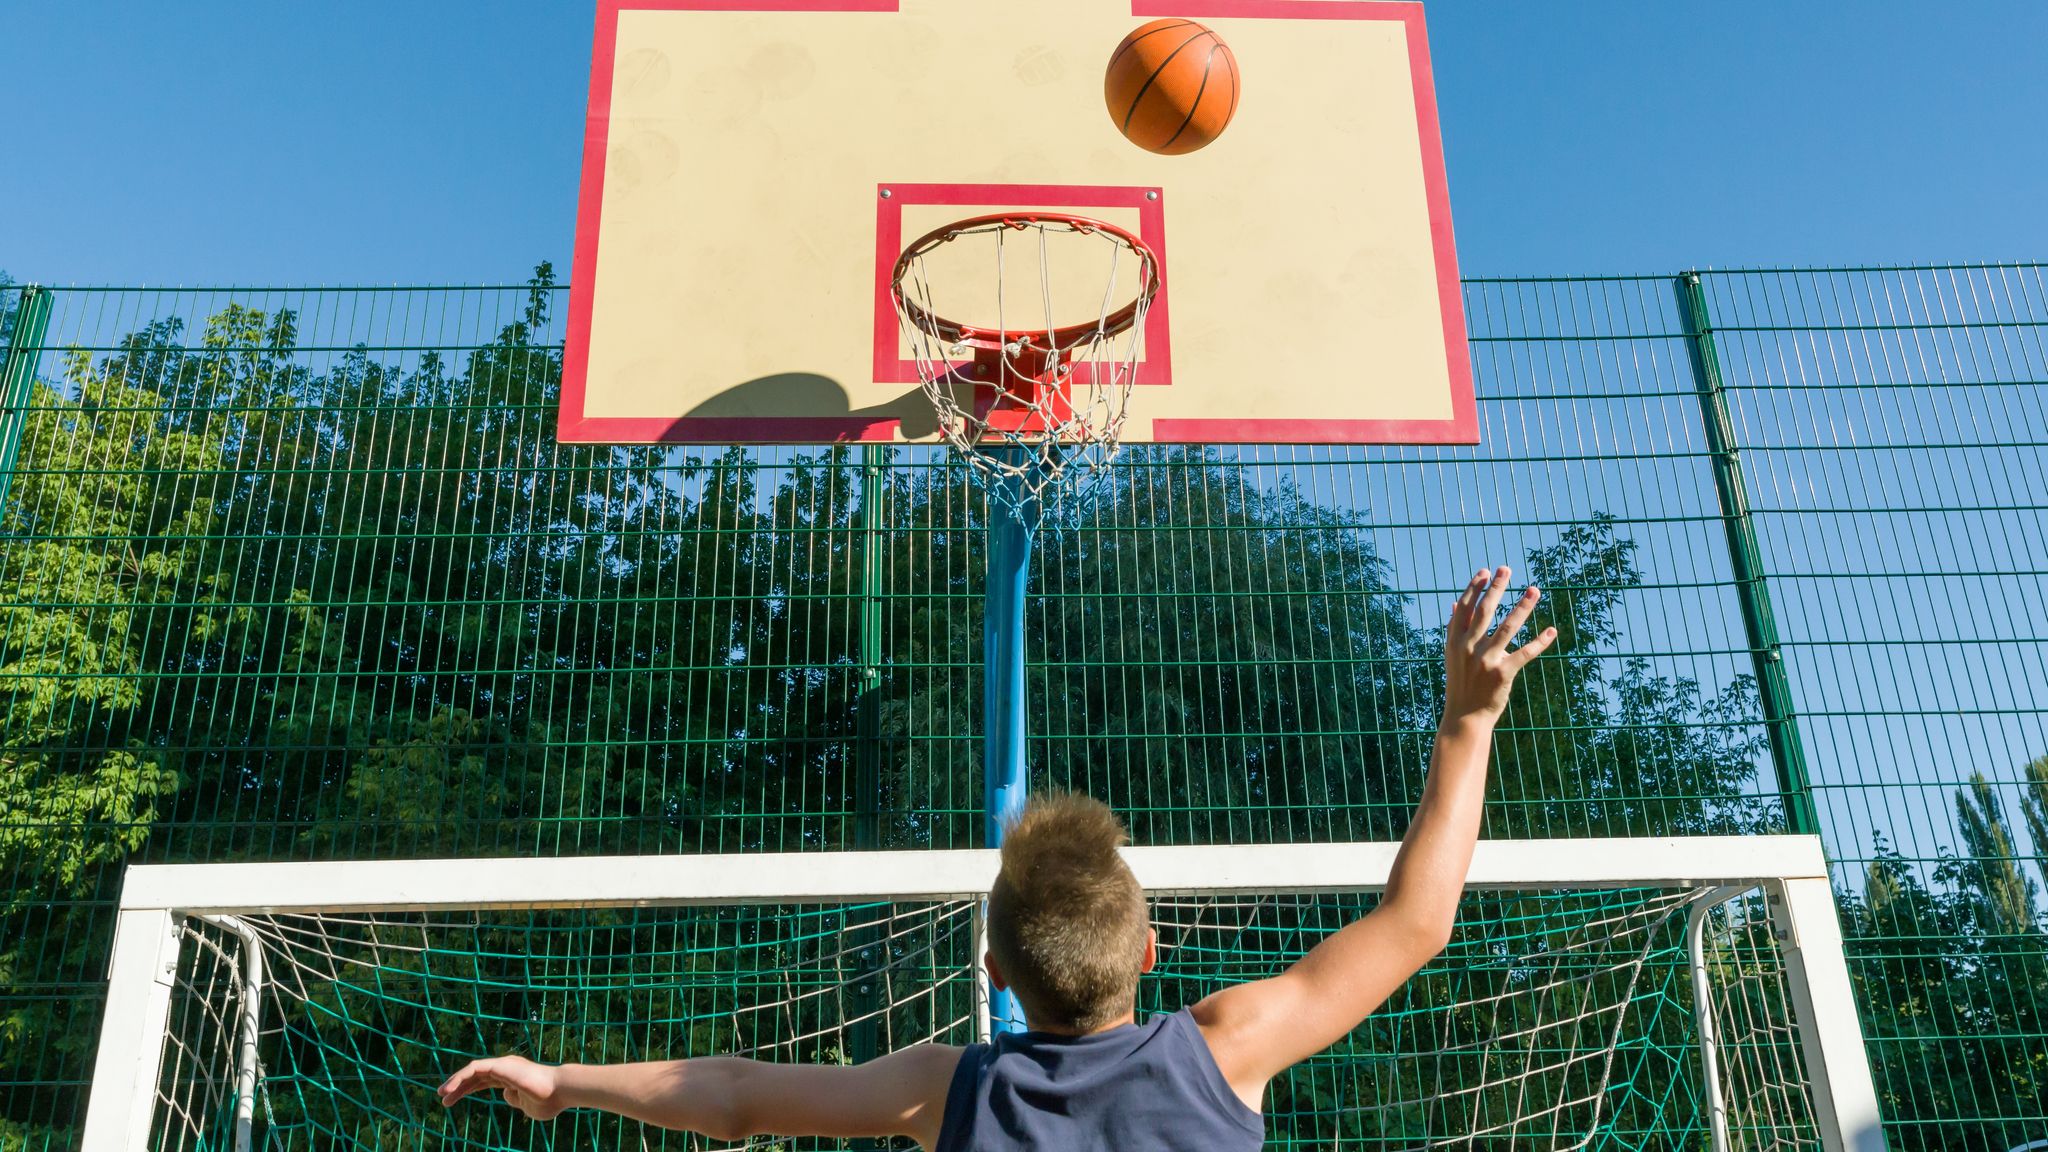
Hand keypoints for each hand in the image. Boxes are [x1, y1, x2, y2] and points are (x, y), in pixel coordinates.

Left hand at [439, 1055, 568, 1119]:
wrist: (560, 1092)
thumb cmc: (548, 1101)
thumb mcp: (528, 1106)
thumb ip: (516, 1100)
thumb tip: (506, 1095)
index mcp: (511, 1077)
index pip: (483, 1080)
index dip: (466, 1089)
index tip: (451, 1101)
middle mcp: (506, 1067)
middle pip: (476, 1075)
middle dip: (458, 1086)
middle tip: (442, 1098)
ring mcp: (503, 1064)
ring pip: (473, 1070)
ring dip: (455, 1081)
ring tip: (442, 1094)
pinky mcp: (500, 1065)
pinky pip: (475, 1069)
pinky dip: (460, 1077)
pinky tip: (450, 1089)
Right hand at [1443, 566, 1555, 721]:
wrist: (1465, 717)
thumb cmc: (1461, 683)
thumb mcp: (1453, 655)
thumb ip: (1455, 629)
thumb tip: (1455, 602)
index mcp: (1455, 642)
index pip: (1464, 607)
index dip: (1475, 588)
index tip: (1487, 572)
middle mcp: (1468, 648)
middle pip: (1484, 611)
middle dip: (1496, 588)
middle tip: (1507, 569)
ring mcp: (1486, 660)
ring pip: (1507, 627)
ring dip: (1523, 606)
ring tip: (1534, 590)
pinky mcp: (1503, 674)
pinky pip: (1525, 653)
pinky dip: (1540, 642)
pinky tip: (1552, 631)